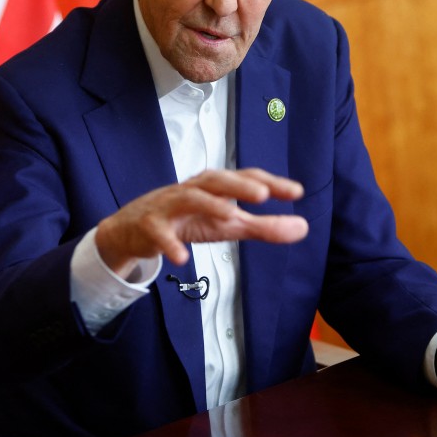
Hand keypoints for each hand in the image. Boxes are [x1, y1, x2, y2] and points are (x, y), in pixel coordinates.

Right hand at [94, 168, 307, 276]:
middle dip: (238, 185)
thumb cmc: (187, 221)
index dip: (269, 182)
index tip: (296, 191)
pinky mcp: (149, 226)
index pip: (244, 178)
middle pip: (215, 180)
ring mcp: (169, 206)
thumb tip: (304, 227)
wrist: (133, 229)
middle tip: (263, 194)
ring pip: (188, 197)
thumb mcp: (227, 225)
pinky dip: (170, 244)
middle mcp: (193, 190)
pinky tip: (182, 258)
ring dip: (208, 204)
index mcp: (214, 187)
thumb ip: (264, 227)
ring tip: (230, 216)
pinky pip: (160, 233)